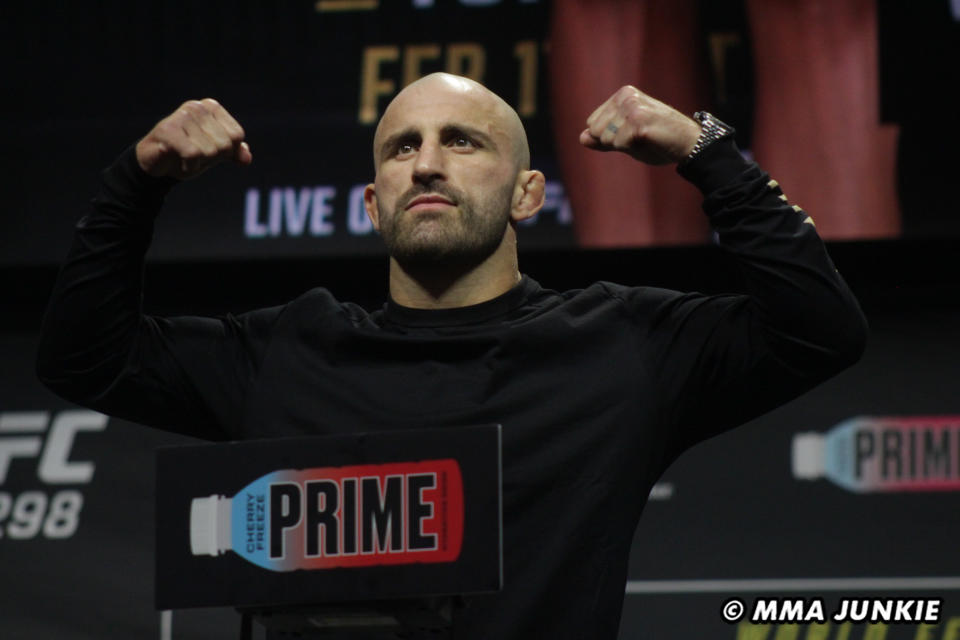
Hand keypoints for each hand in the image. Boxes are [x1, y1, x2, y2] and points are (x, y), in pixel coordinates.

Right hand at [135, 98, 251, 179]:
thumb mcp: (215, 154)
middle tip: (194, 154)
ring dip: (199, 163)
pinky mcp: (167, 130)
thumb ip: (234, 152)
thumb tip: (247, 158)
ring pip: (210, 151)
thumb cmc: (188, 154)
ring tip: (185, 157)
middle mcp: (197, 107)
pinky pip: (193, 155)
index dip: (226, 152)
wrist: (156, 163)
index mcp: (212, 108)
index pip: (237, 136)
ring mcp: (182, 116)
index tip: (208, 149)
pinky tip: (181, 162)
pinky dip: (190, 166)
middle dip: (212, 158)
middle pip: (225, 145)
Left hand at [579, 86, 700, 164]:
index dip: (609, 137)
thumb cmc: (658, 139)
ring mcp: (633, 109)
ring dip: (625, 145)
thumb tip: (582, 138)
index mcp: (623, 95)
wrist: (688, 142)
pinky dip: (632, 149)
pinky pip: (619, 144)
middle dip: (615, 142)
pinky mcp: (639, 123)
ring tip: (645, 138)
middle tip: (640, 137)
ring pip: (606, 139)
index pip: (593, 124)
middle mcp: (627, 97)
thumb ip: (603, 138)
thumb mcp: (626, 137)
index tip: (632, 133)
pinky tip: (650, 140)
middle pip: (597, 132)